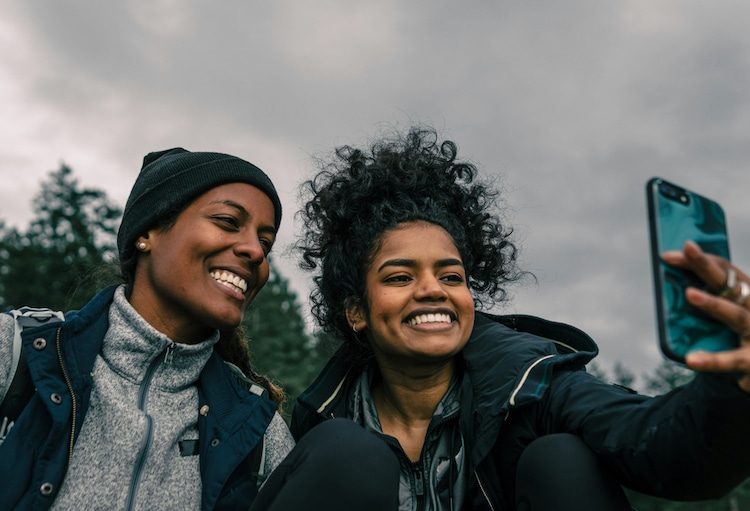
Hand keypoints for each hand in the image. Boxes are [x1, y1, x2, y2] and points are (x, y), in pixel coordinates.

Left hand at [661, 241, 749, 392]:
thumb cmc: (738, 339)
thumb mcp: (726, 316)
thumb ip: (707, 302)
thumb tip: (673, 289)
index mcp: (747, 294)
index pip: (724, 270)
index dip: (699, 260)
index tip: (667, 255)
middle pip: (730, 284)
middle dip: (708, 265)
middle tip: (687, 248)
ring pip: (736, 316)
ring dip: (713, 303)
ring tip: (689, 294)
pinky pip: (734, 359)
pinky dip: (713, 359)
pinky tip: (692, 359)